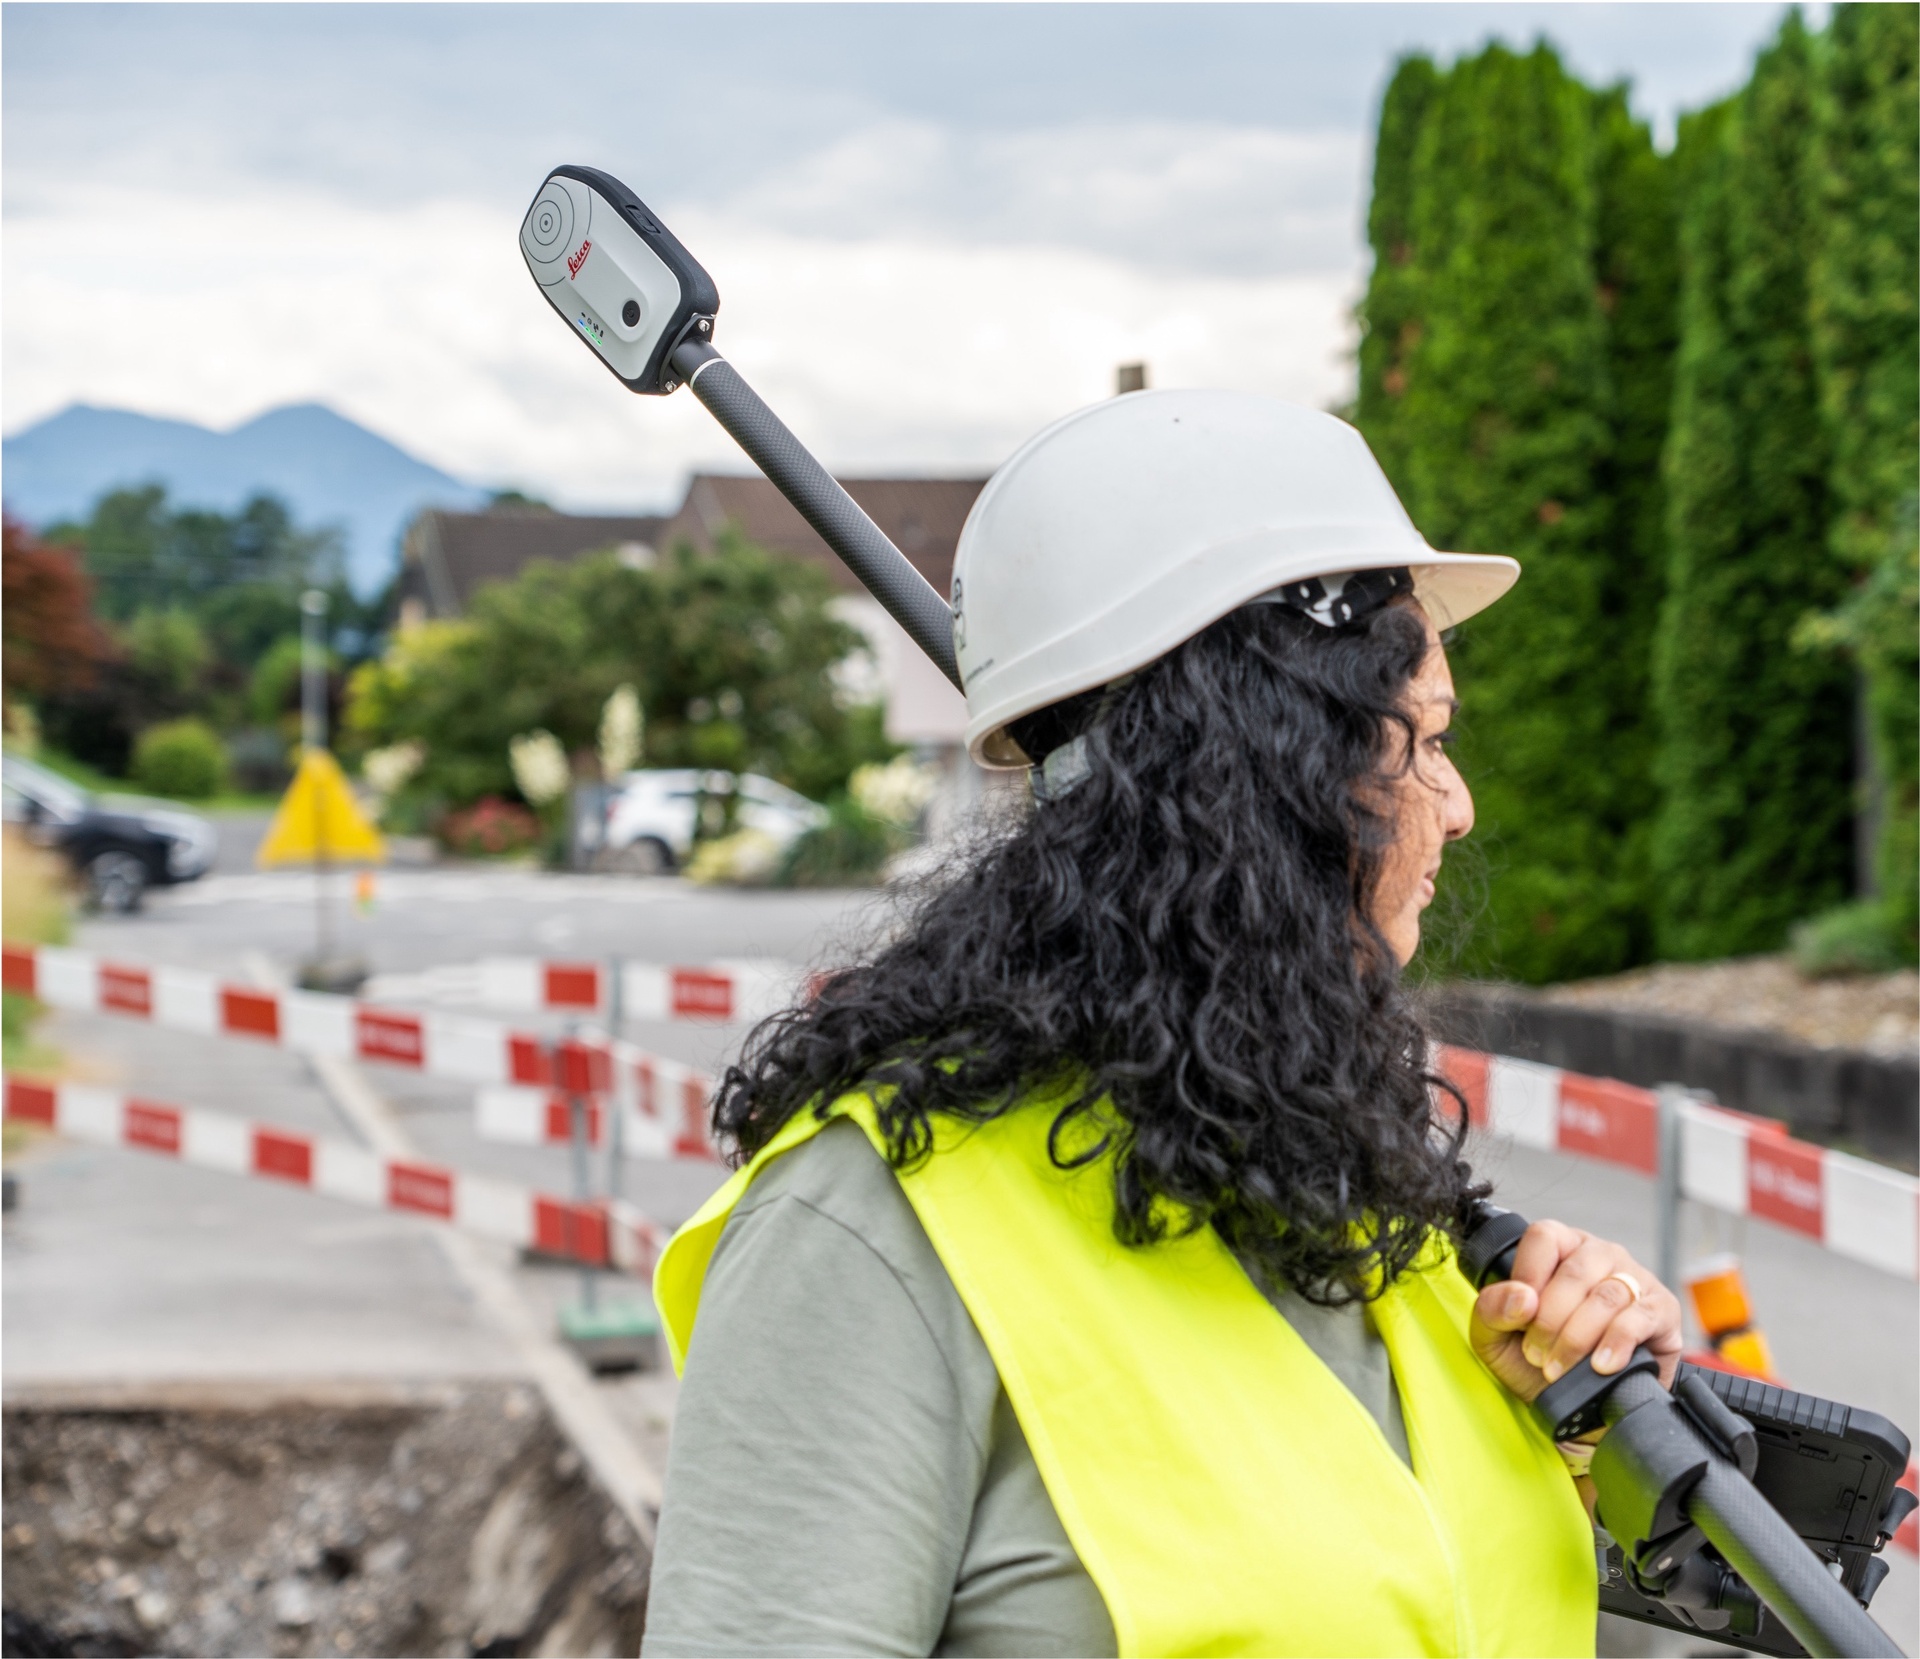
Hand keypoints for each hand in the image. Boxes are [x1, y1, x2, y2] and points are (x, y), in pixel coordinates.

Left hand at [1469, 1219, 1681, 1402]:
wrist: (1580, 1411)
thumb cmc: (1537, 1362)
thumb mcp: (1496, 1336)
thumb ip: (1492, 1309)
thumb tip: (1521, 1298)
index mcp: (1560, 1247)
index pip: (1545, 1236)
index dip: (1528, 1274)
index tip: (1520, 1314)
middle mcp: (1600, 1255)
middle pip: (1575, 1271)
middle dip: (1550, 1320)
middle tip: (1536, 1355)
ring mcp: (1635, 1279)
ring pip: (1607, 1296)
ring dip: (1577, 1338)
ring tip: (1558, 1368)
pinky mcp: (1662, 1311)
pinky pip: (1640, 1318)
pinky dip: (1617, 1343)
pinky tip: (1600, 1365)